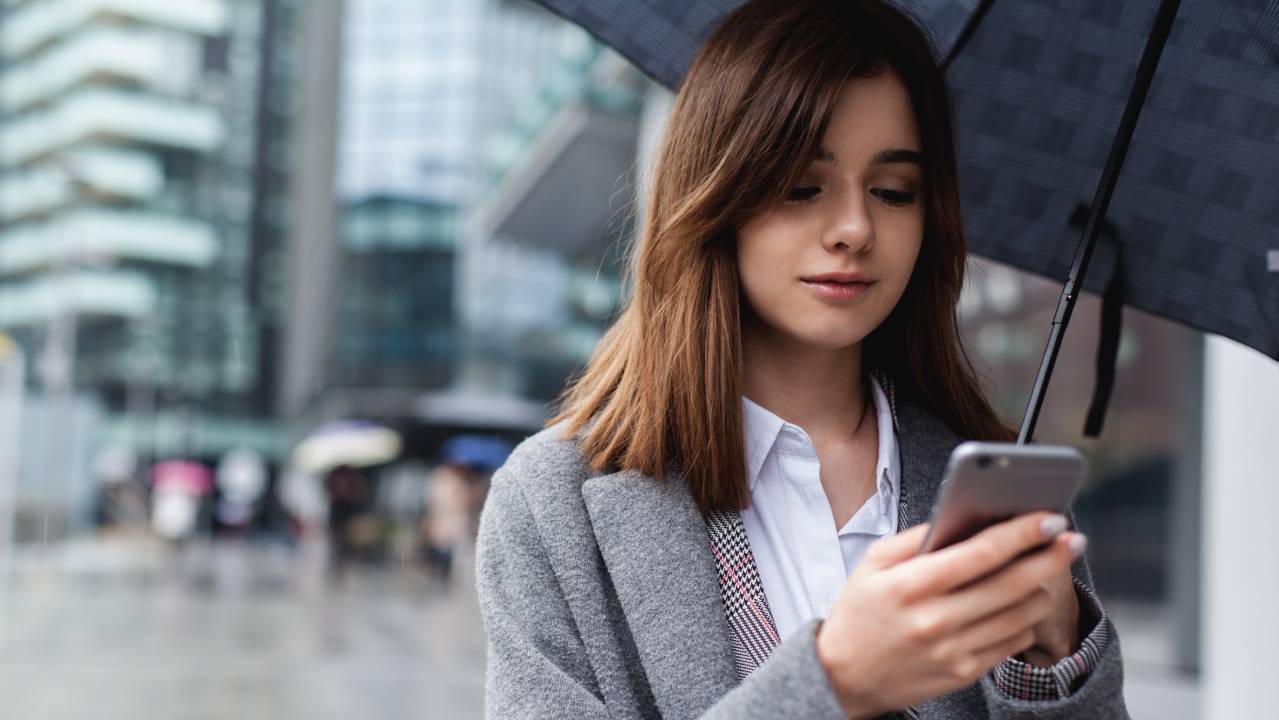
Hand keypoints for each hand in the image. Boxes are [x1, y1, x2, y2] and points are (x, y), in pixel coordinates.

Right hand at [815, 512, 1085, 718]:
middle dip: (1050, 556)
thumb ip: (914, 539)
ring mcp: (953, 650)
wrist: (843, 676)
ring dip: (1042, 588)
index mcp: (911, 585)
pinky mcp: (964, 673)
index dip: (1021, 533)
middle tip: (1072, 538)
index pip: (980, 553)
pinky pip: (1012, 643)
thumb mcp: (872, 564)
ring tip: (1045, 570)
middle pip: (1011, 583)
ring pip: (1020, 615)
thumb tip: (959, 518)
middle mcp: (936, 619)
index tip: (1048, 518)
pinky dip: (1026, 620)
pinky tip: (1021, 604)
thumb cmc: (858, 613)